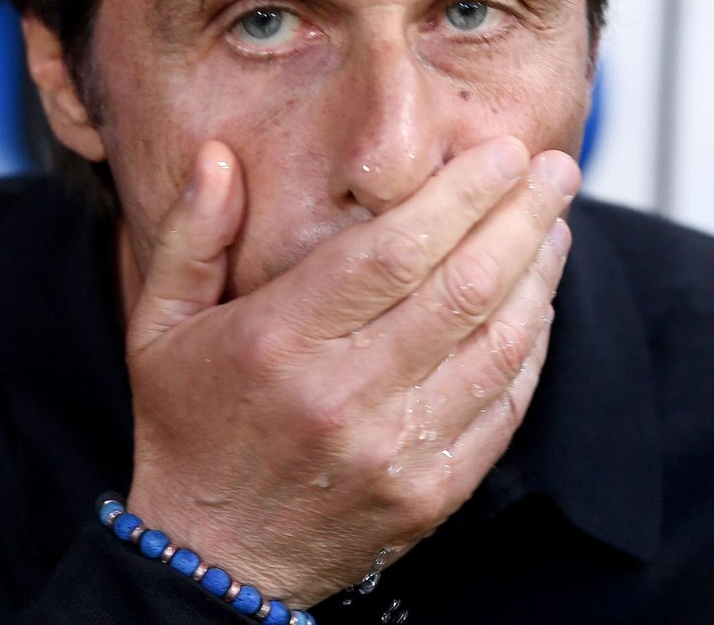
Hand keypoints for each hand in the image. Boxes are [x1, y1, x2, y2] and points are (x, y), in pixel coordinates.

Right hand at [122, 136, 577, 605]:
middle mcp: (344, 394)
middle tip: (555, 167)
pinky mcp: (431, 492)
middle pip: (462, 286)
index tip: (500, 151)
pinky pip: (504, 406)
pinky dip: (531, 346)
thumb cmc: (188, 427)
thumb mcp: (158, 325)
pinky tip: (538, 301)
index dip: (460, 194)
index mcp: (280, 340)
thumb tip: (217, 156)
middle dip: (520, 216)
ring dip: (538, 274)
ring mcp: (395, 449)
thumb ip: (191, 235)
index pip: (394, 250)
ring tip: (555, 222)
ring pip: (496, 343)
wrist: (212, 562)